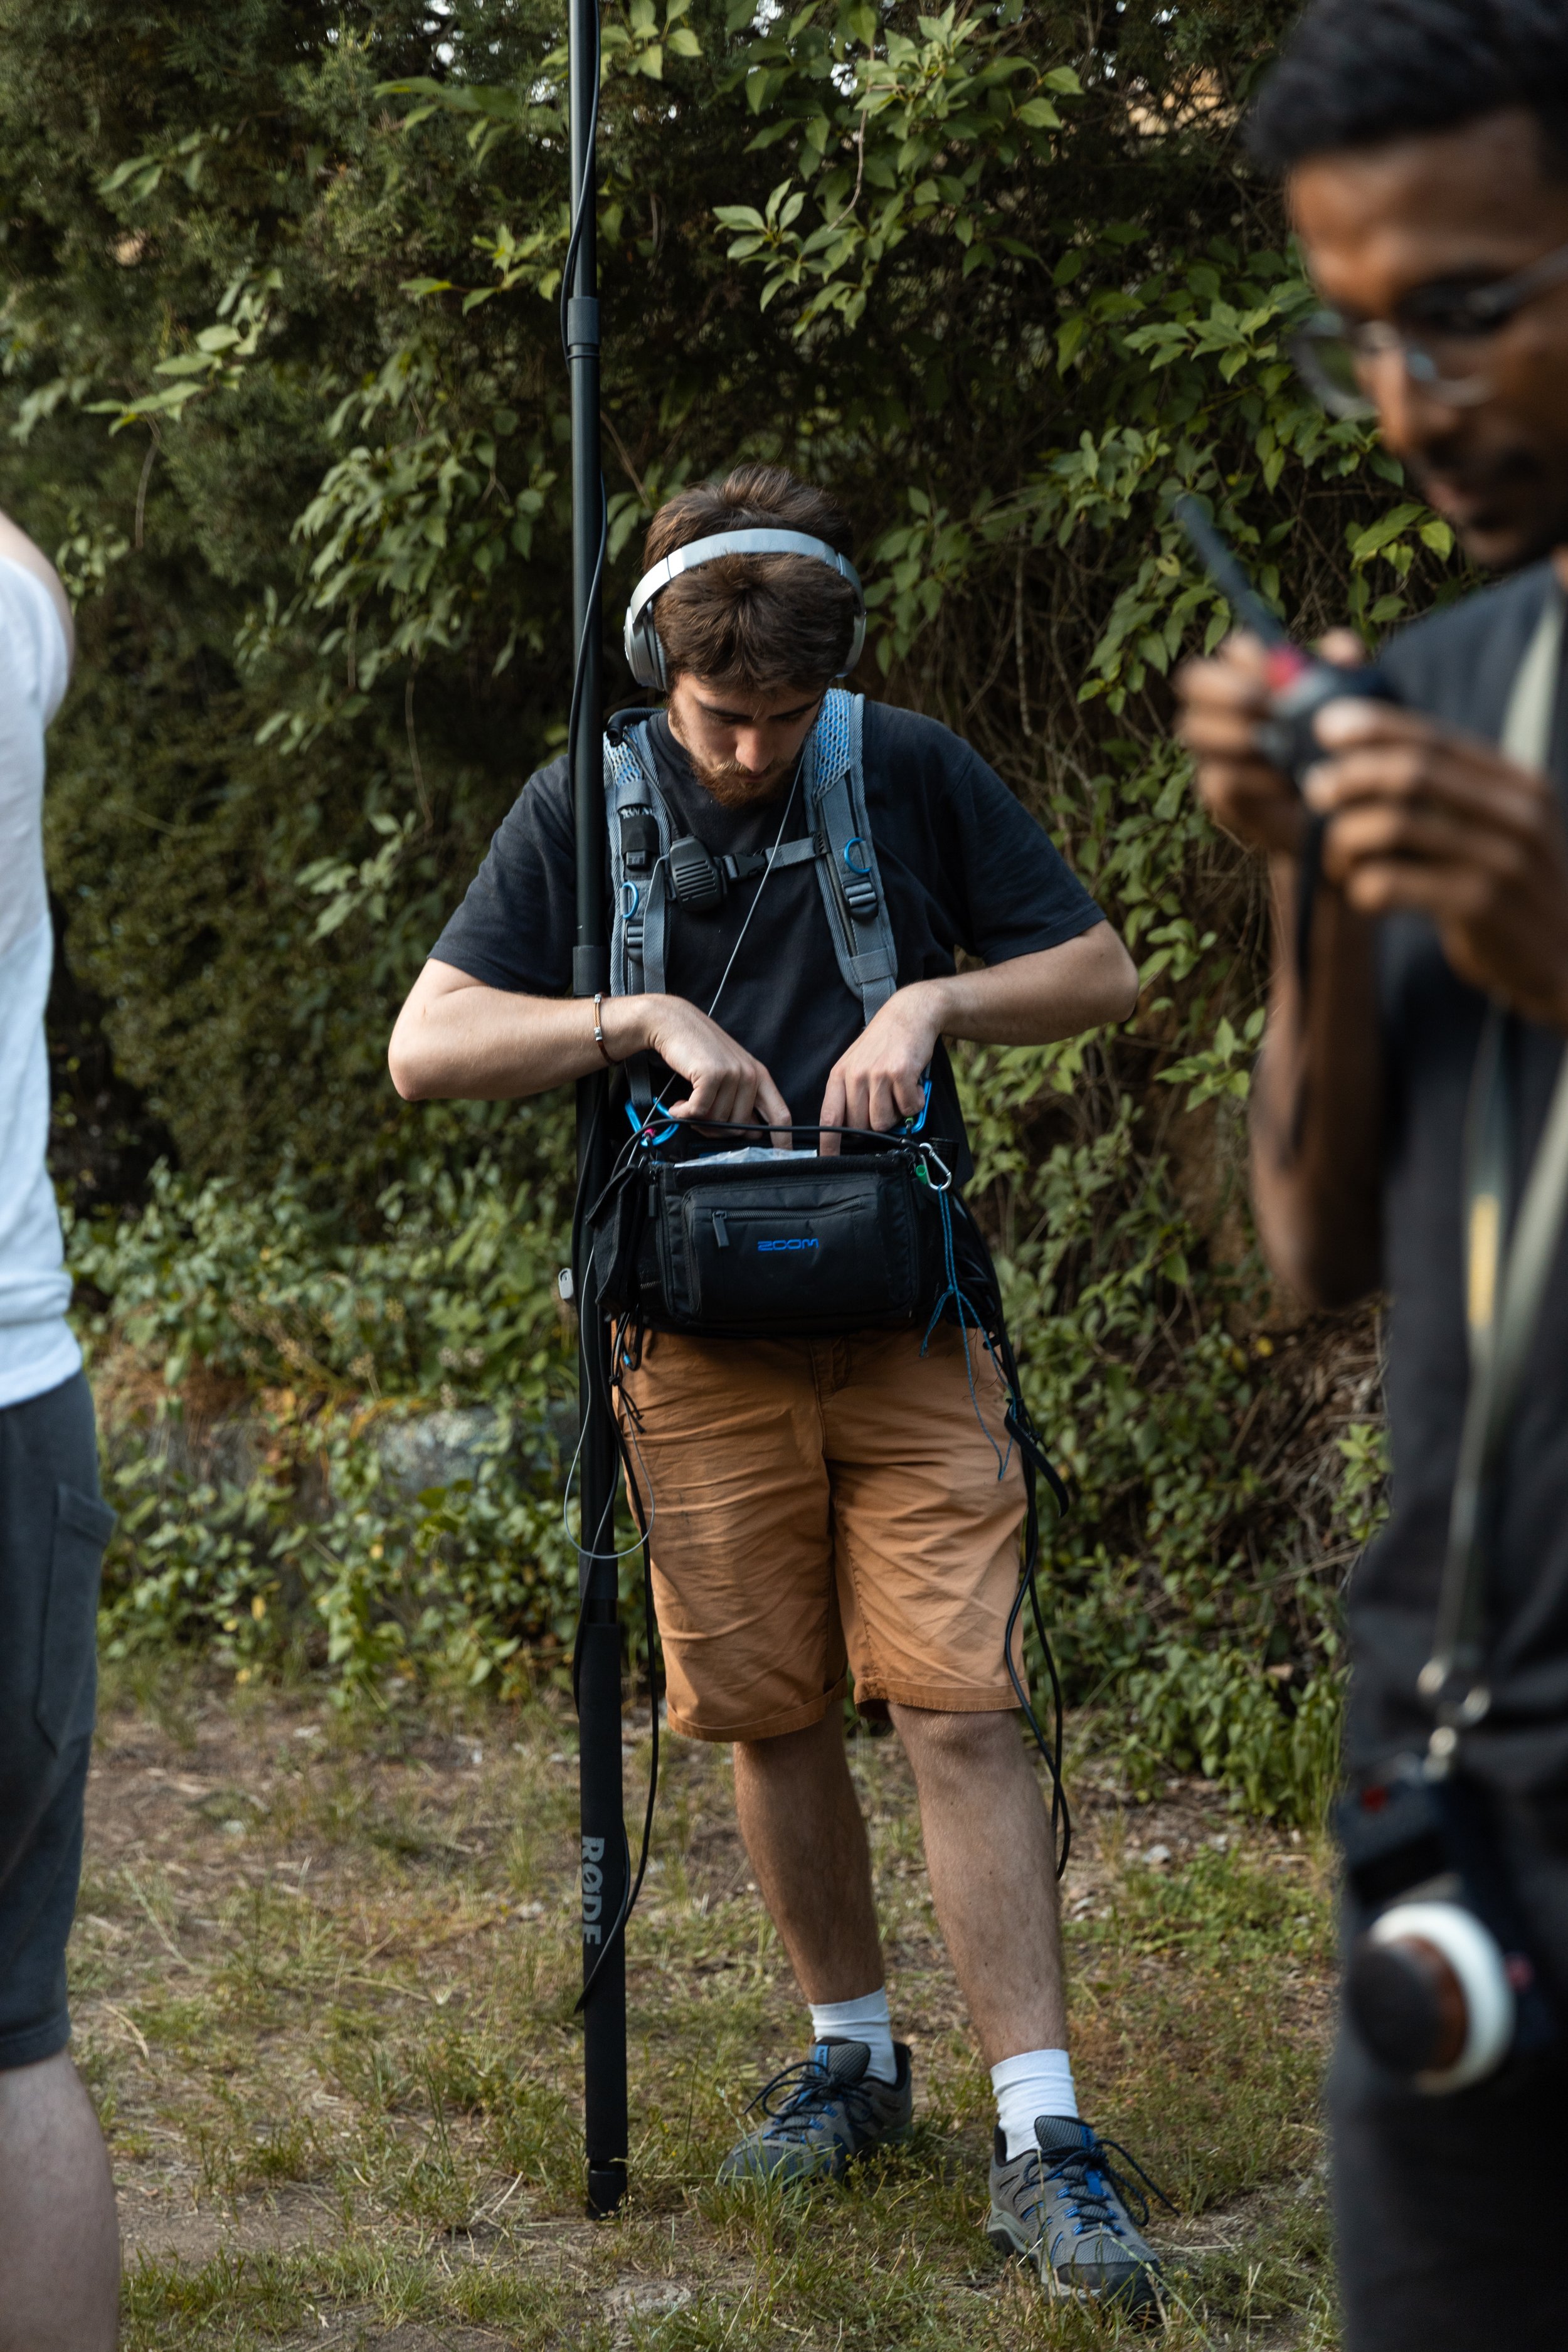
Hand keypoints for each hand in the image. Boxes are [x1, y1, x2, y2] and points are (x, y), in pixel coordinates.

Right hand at [636, 994, 791, 1132]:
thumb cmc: (698, 1050)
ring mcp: (732, 1073)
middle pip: (740, 1126)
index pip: (780, 1114)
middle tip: (698, 1118)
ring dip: (696, 1119)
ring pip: (717, 1120)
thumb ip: (741, 1101)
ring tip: (686, 1104)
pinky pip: (699, 1112)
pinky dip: (683, 1113)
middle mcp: (749, 1074)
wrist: (673, 1023)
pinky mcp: (712, 1074)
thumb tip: (751, 1132)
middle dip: (715, 1129)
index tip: (783, 1157)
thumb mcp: (728, 1073)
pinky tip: (677, 1105)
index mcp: (758, 1075)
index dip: (783, 1140)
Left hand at [817, 982, 941, 1155]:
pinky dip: (916, 1102)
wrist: (909, 1014)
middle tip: (887, 1105)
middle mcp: (855, 1076)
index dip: (829, 1144)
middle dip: (876, 1124)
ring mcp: (877, 1075)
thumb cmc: (883, 1044)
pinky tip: (914, 1086)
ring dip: (897, 1113)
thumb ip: (851, 1094)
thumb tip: (853, 1131)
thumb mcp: (856, 1064)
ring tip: (900, 1092)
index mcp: (839, 1075)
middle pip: (861, 1127)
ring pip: (884, 1121)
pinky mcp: (900, 1074)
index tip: (828, 1162)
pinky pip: (908, 1108)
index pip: (830, 1118)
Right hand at [1176, 629, 1366, 856]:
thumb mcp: (1354, 708)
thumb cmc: (1343, 751)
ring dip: (1233, 734)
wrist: (1340, 815)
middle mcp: (1224, 709)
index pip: (1232, 650)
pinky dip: (1251, 779)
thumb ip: (1346, 673)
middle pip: (1193, 680)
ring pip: (1194, 728)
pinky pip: (1217, 778)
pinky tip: (1283, 784)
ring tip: (1276, 748)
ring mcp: (1214, 751)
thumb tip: (1340, 649)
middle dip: (1228, 692)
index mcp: (1256, 677)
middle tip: (1267, 708)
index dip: (1248, 658)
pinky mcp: (1219, 794)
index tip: (1277, 676)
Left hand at [1306, 698, 1567, 1029]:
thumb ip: (1453, 796)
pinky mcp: (1482, 907)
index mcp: (1520, 785)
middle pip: (1414, 773)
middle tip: (1316, 788)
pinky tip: (1362, 894)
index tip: (1326, 726)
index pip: (1438, 740)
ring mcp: (1503, 861)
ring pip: (1396, 827)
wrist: (1567, 961)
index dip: (1376, 728)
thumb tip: (1367, 759)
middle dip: (1353, 775)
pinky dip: (1363, 885)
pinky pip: (1394, 884)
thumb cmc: (1511, 892)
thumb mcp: (1499, 831)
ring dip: (1347, 836)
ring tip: (1336, 854)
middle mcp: (1517, 815)